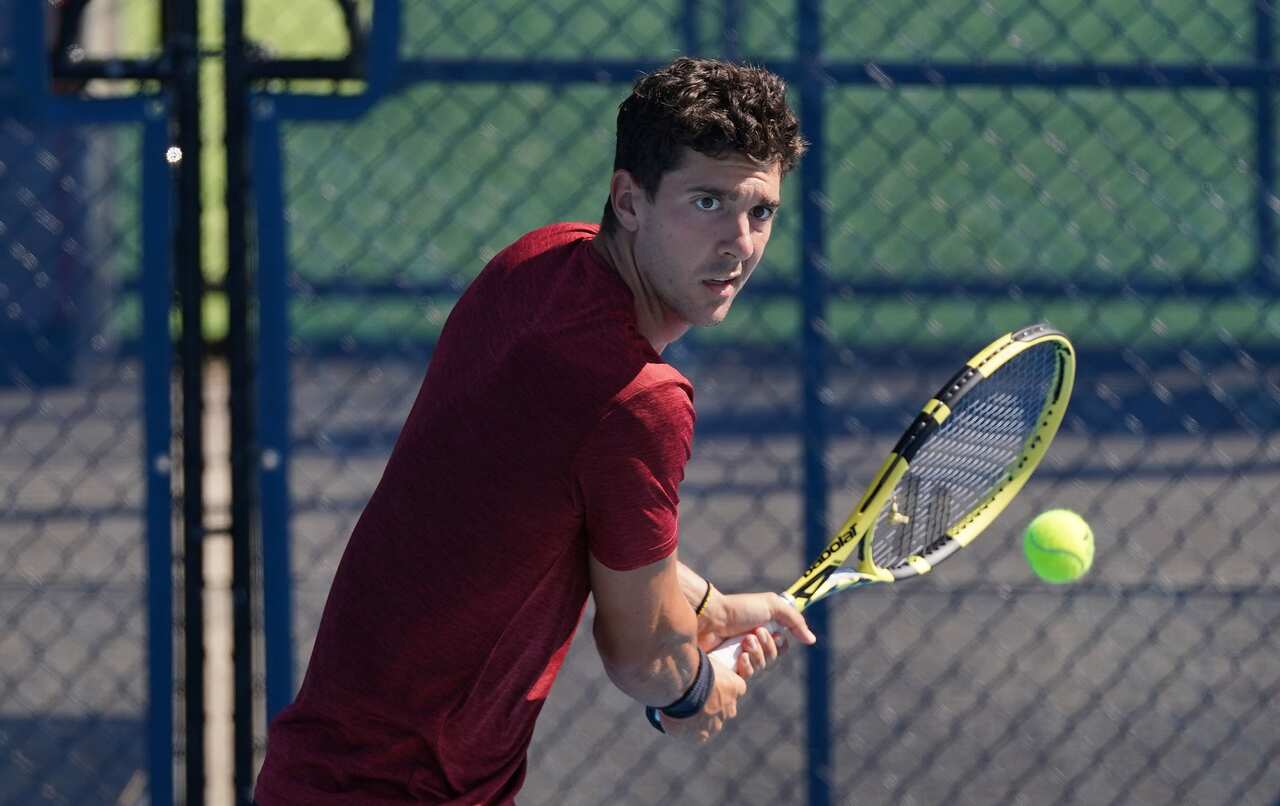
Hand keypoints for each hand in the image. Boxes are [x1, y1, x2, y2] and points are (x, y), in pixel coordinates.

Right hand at [658, 654, 745, 742]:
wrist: (684, 685)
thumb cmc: (694, 664)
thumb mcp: (705, 653)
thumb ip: (706, 650)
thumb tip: (697, 629)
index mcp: (736, 687)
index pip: (733, 689)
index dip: (720, 685)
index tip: (706, 681)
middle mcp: (730, 708)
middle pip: (723, 708)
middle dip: (711, 704)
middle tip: (692, 695)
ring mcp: (716, 724)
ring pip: (710, 723)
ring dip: (699, 717)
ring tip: (682, 708)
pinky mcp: (701, 735)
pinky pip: (696, 735)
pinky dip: (688, 730)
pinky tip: (676, 721)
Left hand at [699, 591, 816, 678]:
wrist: (711, 618)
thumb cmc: (739, 609)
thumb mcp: (772, 606)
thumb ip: (795, 620)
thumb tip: (811, 640)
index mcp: (763, 630)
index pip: (781, 647)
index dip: (780, 644)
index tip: (776, 634)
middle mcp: (752, 644)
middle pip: (773, 658)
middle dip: (767, 646)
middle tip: (755, 633)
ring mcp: (740, 656)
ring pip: (762, 667)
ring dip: (756, 653)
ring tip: (744, 641)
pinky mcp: (730, 668)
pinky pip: (748, 676)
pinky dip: (746, 665)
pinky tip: (739, 656)